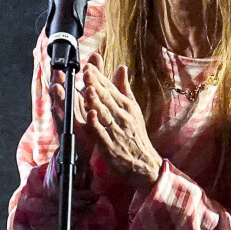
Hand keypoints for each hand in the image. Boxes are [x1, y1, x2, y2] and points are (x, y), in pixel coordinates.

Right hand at [48, 54, 101, 154]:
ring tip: (56, 86)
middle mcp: (68, 108)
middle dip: (58, 81)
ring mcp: (67, 121)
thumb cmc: (90, 121)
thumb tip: (96, 55)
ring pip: (61, 106)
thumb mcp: (94, 95)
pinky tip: (59, 109)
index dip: (65, 73)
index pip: (69, 82)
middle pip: (61, 93)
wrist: (90, 151)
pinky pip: (65, 124)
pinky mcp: (69, 133)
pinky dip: (61, 117)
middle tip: (56, 71)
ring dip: (58, 97)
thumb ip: (95, 76)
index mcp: (75, 98)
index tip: (61, 62)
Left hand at [82, 62, 162, 191]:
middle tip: (86, 71)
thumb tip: (121, 67)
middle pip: (107, 98)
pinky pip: (102, 134)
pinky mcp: (111, 147)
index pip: (111, 88)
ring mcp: (117, 131)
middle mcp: (122, 116)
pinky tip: (90, 115)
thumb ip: (124, 88)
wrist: (144, 164)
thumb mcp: (133, 108)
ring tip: (88, 88)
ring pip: (104, 114)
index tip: (89, 66)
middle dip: (96, 84)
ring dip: (96, 101)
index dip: (99, 77)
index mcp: (127, 106)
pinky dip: (97, 124)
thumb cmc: (135, 134)